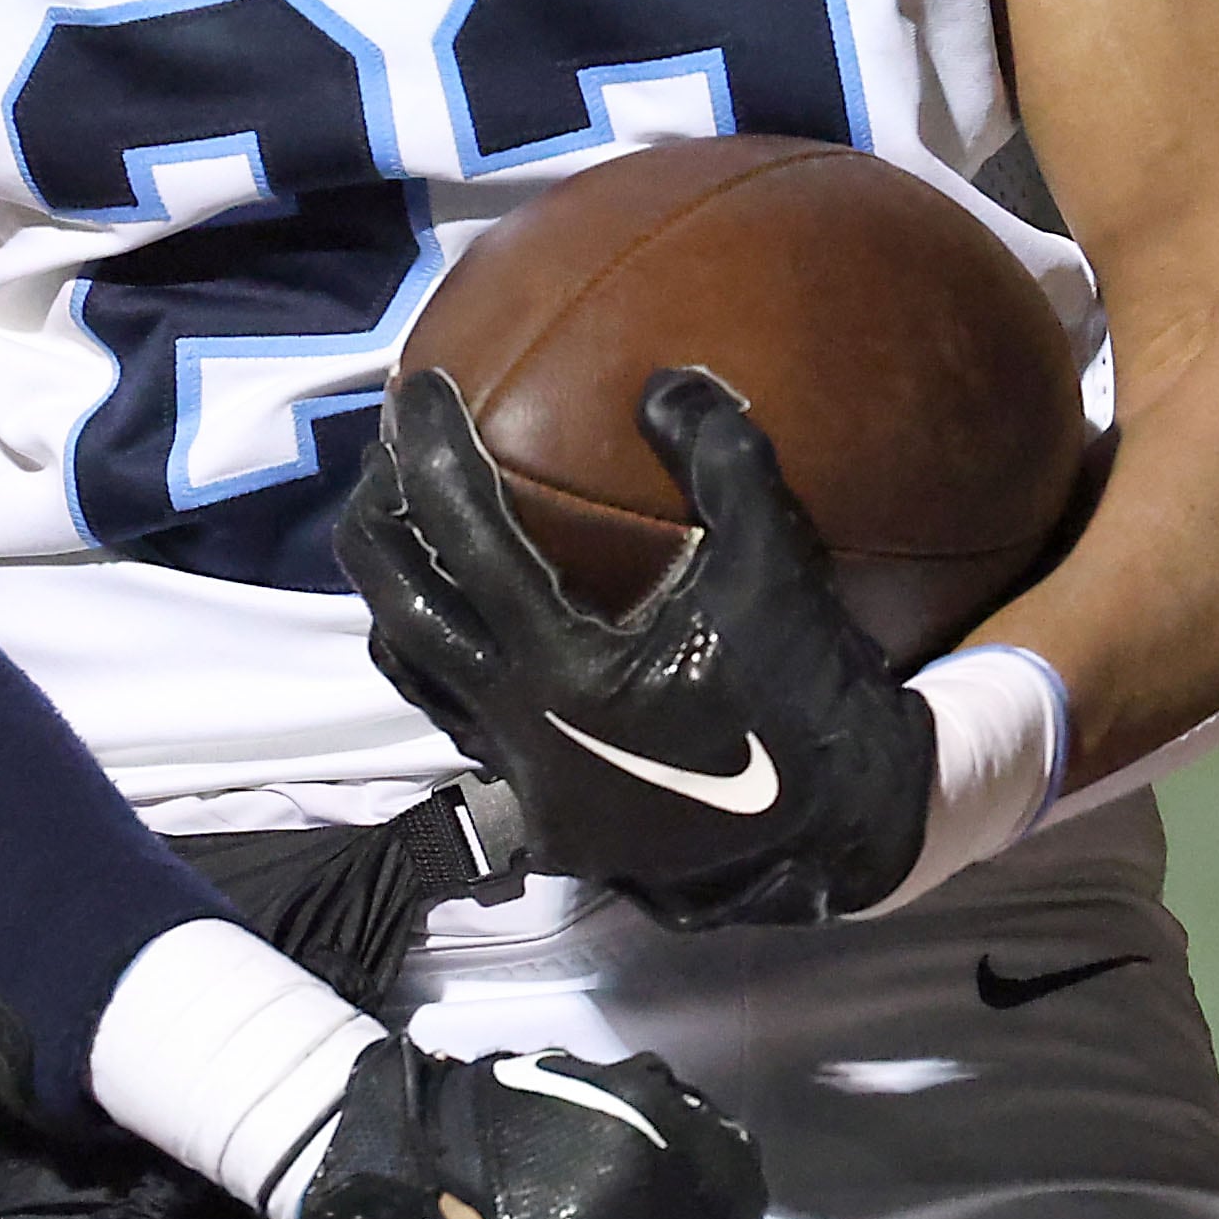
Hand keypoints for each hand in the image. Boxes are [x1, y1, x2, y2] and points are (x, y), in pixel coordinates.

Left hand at [335, 366, 929, 926]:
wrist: (843, 836)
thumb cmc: (807, 696)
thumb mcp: (779, 563)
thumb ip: (723, 461)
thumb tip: (664, 382)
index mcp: (565, 668)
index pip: (462, 535)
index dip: (429, 451)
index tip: (419, 388)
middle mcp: (520, 727)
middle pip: (399, 604)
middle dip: (375, 518)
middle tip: (384, 450)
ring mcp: (520, 778)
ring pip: (412, 671)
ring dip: (394, 592)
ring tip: (403, 524)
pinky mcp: (536, 814)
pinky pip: (455, 717)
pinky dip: (440, 655)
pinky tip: (464, 613)